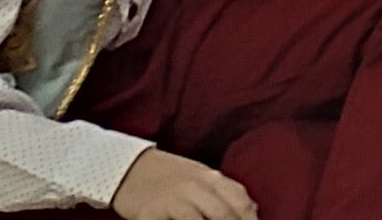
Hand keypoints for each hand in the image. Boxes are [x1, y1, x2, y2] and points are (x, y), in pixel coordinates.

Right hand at [110, 149, 259, 219]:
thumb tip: (253, 209)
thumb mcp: (200, 176)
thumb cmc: (168, 175)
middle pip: (223, 213)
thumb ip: (224, 191)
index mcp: (209, 177)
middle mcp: (194, 186)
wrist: (128, 168)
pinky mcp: (151, 214)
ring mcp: (173, 200)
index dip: (249, 218)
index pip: (239, 199)